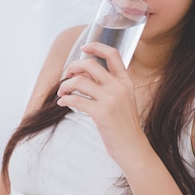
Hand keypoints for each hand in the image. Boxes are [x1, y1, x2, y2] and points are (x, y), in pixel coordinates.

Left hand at [57, 42, 145, 165]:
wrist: (132, 147)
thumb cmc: (124, 126)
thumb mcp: (124, 100)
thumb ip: (109, 86)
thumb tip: (83, 76)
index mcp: (126, 82)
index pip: (113, 54)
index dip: (96, 47)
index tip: (84, 48)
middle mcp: (119, 87)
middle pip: (90, 65)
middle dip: (73, 67)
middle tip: (66, 75)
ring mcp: (110, 100)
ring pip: (80, 81)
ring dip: (65, 85)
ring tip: (62, 92)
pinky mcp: (101, 113)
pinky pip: (76, 99)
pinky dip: (65, 99)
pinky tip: (63, 102)